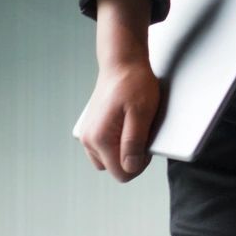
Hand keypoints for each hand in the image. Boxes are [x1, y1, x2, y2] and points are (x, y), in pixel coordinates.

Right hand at [77, 56, 161, 182]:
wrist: (122, 62)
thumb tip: (130, 168)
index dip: (140, 164)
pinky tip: (125, 125)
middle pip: (114, 168)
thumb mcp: (142, 112)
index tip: (148, 143)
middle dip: (131, 157)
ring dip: (122, 150)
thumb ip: (134, 142)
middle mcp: (88, 140)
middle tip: (142, 133)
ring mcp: (87, 135)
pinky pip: (104, 147)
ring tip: (133, 128)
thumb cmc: (134, 83)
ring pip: (108, 159)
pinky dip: (115, 142)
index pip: (122, 173)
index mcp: (100, 139)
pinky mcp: (90, 128)